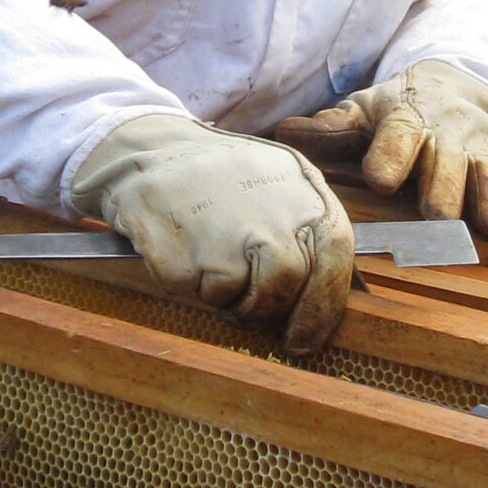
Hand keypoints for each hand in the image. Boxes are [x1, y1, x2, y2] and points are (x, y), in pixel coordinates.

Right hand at [69, 114, 352, 355]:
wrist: (155, 147)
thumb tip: (325, 304)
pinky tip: (182, 244)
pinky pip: (190, 288)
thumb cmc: (225, 177)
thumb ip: (309, 234)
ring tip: (210, 259)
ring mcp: (223, 231)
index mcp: (304, 193)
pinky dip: (185, 279)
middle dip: (262, 309)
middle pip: (283, 287)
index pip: (333, 259)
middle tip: (244, 305)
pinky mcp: (179, 250)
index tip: (304, 341)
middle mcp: (270, 212)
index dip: (321, 309)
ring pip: (236, 298)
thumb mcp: (282, 184)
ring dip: (224, 295)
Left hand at [274, 62, 487, 235]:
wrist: (457, 88)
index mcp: (407, 119)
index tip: (380, 179)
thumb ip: (330, 127)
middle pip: (447, 162)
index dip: (391, 155)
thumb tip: (282, 132)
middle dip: (444, 188)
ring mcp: (482, 152)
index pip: (398, 134)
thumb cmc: (395, 112)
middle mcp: (448, 135)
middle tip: (437, 216)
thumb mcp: (363, 110)